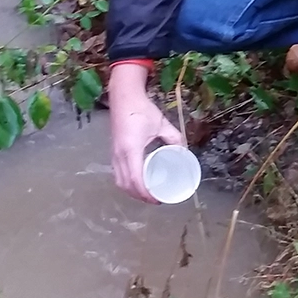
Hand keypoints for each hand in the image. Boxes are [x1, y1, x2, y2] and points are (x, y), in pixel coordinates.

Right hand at [107, 63, 183, 202]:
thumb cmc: (142, 110)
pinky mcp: (113, 152)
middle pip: (126, 185)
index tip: (158, 200)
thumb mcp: (162, 124)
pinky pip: (117, 173)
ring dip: (132, 191)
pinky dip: (126, 183)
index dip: (146, 194)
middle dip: (140, 196)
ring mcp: (114, 154)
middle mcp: (119, 155)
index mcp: (131, 150)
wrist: (124, 98)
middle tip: (156, 200)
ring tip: (147, 194)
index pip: (136, 180)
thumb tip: (184, 152)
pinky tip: (136, 182)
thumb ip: (174, 138)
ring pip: (120, 181)